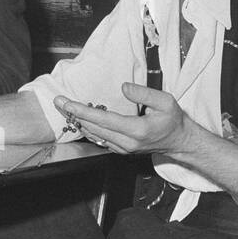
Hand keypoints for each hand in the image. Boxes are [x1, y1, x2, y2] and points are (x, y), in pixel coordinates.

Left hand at [54, 83, 193, 154]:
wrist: (179, 141)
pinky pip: (99, 140)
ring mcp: (123, 149)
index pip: (103, 120)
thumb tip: (123, 88)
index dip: (83, 111)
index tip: (67, 104)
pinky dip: (88, 129)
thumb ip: (144, 93)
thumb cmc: (173, 120)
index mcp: (137, 130)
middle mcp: (127, 143)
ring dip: (78, 122)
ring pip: (94, 136)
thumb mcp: (165, 101)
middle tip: (58, 101)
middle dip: (74, 115)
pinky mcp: (121, 151)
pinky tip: (80, 119)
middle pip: (93, 128)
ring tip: (64, 108)